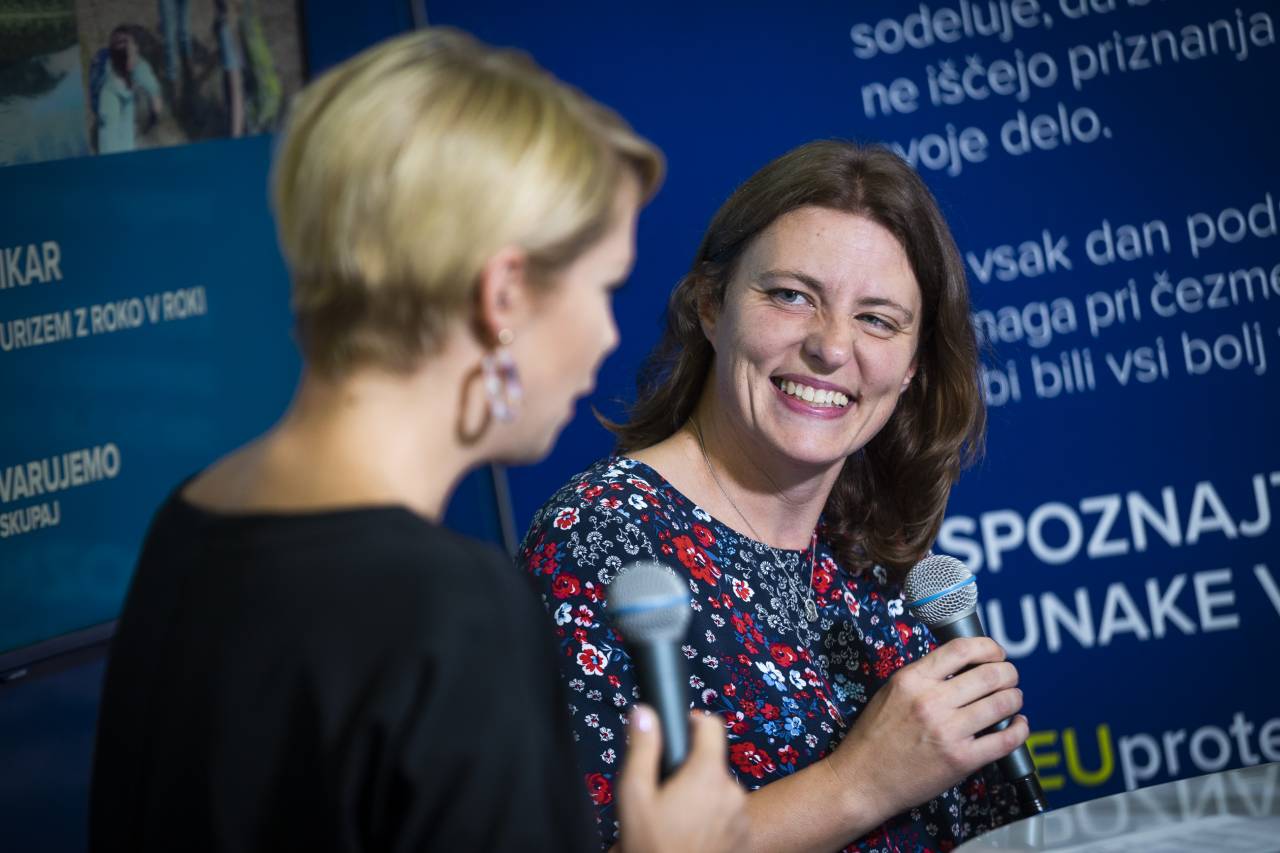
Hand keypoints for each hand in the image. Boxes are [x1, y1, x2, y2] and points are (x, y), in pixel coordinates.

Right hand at [616, 706, 747, 852]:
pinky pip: (728, 817)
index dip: (694, 722)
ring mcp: (742, 818)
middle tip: (666, 795)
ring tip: (676, 822)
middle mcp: (733, 792)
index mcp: (708, 775)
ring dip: (703, 798)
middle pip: (712, 763)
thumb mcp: (634, 795)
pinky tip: (691, 837)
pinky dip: (713, 820)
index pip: (712, 725)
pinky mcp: (745, 840)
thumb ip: (643, 748)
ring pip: (720, 792)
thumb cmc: (651, 845)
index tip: (680, 732)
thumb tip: (645, 712)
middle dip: (691, 771)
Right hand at [827, 637, 1027, 822]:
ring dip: (1015, 697)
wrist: (862, 780)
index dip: (988, 647)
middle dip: (1008, 672)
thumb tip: (963, 667)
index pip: (961, 649)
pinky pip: (1005, 740)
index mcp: (912, 680)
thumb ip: (924, 677)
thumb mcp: (891, 692)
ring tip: (1013, 698)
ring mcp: (947, 732)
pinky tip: (1018, 724)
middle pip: (989, 674)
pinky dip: (1020, 729)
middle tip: (1009, 676)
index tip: (995, 653)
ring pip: (1002, 704)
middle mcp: (931, 702)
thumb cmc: (874, 737)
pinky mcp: (961, 760)